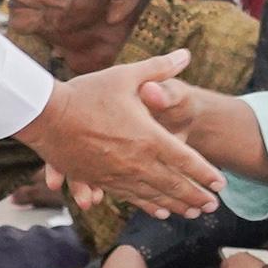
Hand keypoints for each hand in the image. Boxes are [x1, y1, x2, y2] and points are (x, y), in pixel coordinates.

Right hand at [23, 53, 219, 219]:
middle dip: (198, 196)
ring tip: (195, 213)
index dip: (206, 173)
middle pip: (175, 185)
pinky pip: (131, 198)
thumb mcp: (126, 75)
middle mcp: (137, 162)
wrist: (45, 117)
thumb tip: (185, 54)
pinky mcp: (102, 180)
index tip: (222, 183)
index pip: (187, 160)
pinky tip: (160, 213)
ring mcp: (118, 175)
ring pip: (155, 196)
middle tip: (214, 206)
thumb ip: (158, 68)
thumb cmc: (86, 93)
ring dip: (177, 205)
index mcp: (148, 137)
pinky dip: (149, 206)